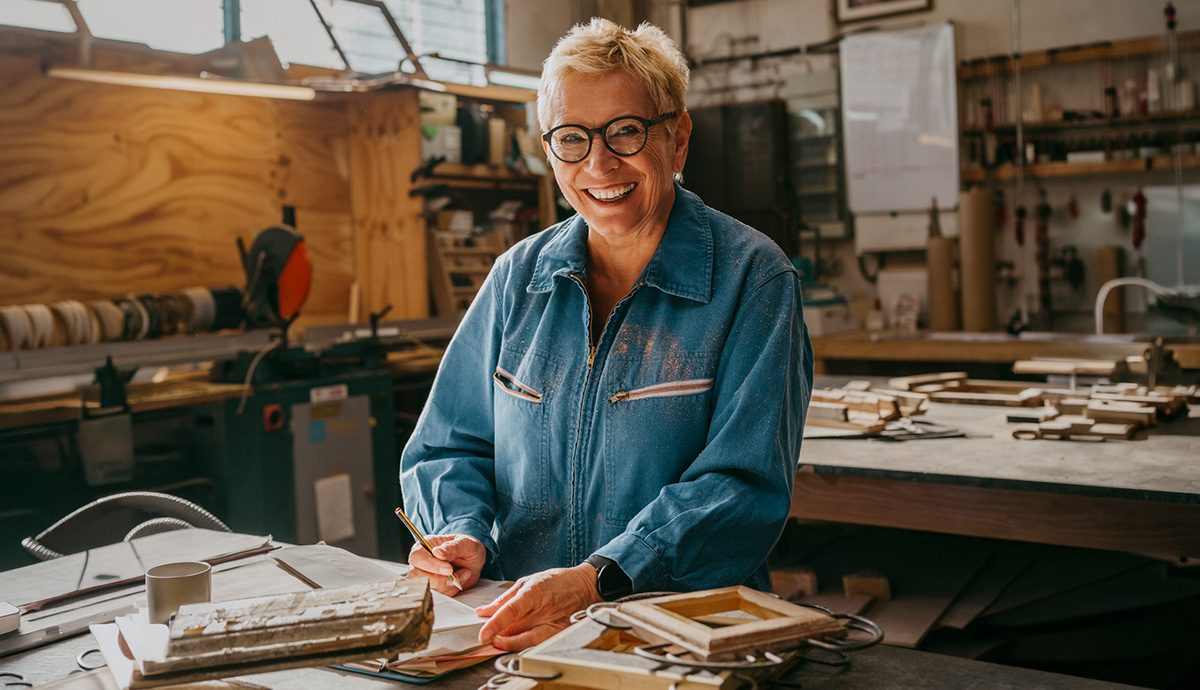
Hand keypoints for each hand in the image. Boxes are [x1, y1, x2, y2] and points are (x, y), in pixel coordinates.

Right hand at [407, 534, 485, 595]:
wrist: (474, 561)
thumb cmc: (467, 548)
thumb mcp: (466, 543)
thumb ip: (453, 547)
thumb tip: (438, 552)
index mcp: (425, 545)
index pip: (417, 557)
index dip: (430, 565)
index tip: (449, 569)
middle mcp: (421, 561)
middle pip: (417, 575)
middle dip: (439, 579)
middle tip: (456, 575)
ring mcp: (424, 576)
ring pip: (427, 587)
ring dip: (448, 585)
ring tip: (463, 574)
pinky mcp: (432, 587)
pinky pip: (437, 595)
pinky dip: (451, 590)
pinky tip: (459, 580)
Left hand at [475, 563, 600, 650]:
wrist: (586, 586)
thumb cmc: (557, 581)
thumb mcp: (528, 581)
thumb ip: (505, 598)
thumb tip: (484, 611)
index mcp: (534, 593)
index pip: (511, 611)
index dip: (495, 624)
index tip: (483, 634)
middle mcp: (544, 610)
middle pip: (516, 629)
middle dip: (498, 635)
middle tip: (489, 635)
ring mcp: (554, 624)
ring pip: (527, 642)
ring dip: (510, 644)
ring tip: (500, 640)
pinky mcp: (560, 634)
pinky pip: (539, 645)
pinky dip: (525, 646)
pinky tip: (518, 642)